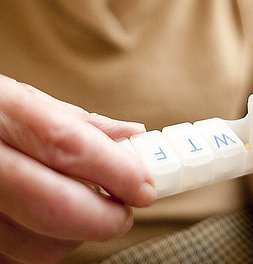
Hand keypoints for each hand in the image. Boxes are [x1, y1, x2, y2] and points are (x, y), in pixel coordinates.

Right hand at [0, 75, 155, 263]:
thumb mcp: (19, 98)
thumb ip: (74, 121)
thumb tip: (131, 135)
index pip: (65, 145)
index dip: (113, 169)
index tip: (145, 184)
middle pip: (53, 204)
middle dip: (104, 215)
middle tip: (125, 207)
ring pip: (35, 245)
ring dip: (75, 235)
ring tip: (84, 209)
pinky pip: (12, 257)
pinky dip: (40, 246)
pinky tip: (43, 221)